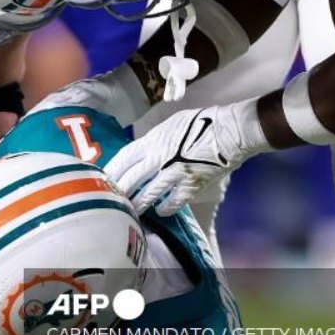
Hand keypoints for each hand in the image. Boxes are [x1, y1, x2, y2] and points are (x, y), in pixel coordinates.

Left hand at [104, 100, 267, 216]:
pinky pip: (174, 201)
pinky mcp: (191, 184)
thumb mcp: (172, 124)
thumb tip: (144, 151)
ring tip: (131, 211)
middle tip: (111, 201)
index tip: (103, 178)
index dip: (113, 169)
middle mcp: (160, 157)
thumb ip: (156, 139)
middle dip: (120, 191)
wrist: (231, 130)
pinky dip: (166, 208)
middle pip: (132, 179)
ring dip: (138, 204)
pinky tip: (161, 212)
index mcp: (154, 140)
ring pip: (149, 193)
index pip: (125, 157)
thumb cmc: (203, 123)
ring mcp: (175, 173)